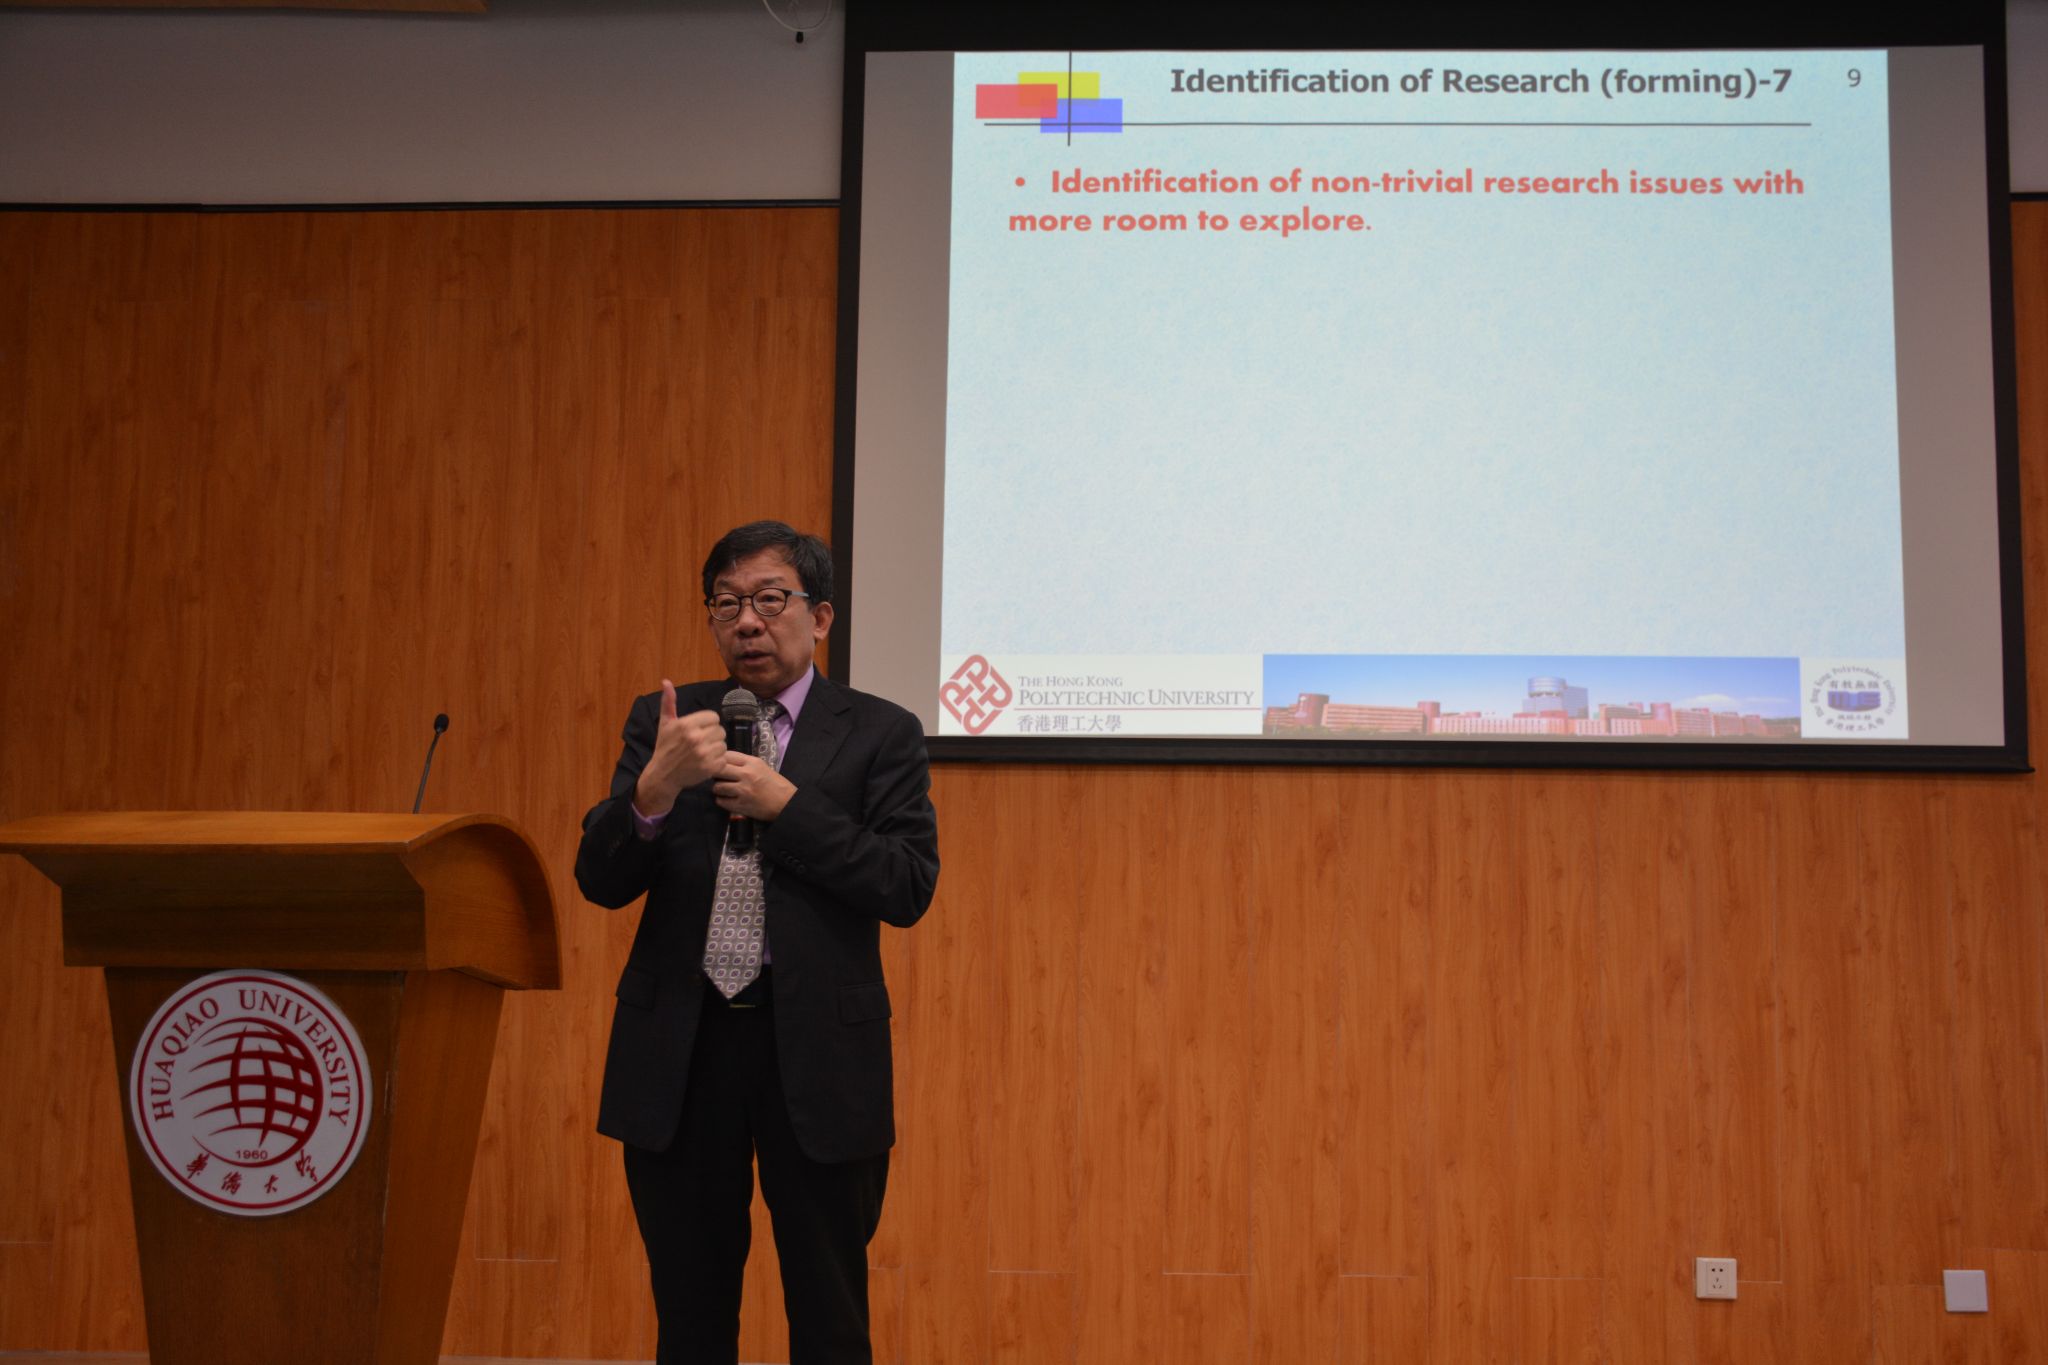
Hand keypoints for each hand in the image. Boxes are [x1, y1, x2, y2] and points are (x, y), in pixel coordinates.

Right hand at [632, 680, 725, 817]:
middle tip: (701, 743)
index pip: (713, 717)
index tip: (699, 730)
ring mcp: (704, 753)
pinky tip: (706, 762)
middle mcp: (696, 738)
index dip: (708, 723)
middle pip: (720, 730)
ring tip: (703, 752)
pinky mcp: (710, 767)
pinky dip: (718, 761)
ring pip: (723, 744)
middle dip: (712, 736)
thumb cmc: (665, 747)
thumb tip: (666, 681)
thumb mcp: (665, 723)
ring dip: (716, 748)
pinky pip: (724, 758)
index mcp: (686, 724)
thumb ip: (668, 702)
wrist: (663, 775)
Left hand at [713, 752, 795, 821]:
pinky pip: (721, 801)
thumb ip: (743, 763)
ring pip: (717, 787)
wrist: (786, 803)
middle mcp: (747, 775)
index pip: (727, 755)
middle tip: (718, 778)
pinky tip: (727, 799)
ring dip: (718, 789)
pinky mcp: (741, 805)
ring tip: (723, 790)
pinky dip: (721, 800)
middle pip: (719, 770)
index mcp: (752, 763)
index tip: (719, 764)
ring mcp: (743, 790)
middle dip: (715, 774)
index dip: (720, 760)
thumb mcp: (761, 767)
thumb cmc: (774, 784)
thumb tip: (724, 761)